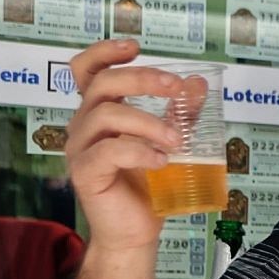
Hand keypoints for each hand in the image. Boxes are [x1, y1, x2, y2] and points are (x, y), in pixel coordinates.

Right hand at [65, 39, 185, 252]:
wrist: (135, 231)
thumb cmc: (147, 187)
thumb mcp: (166, 142)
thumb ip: (178, 112)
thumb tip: (198, 83)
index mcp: (99, 112)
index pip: (86, 70)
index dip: (104, 52)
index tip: (135, 46)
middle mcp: (84, 125)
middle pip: (102, 84)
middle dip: (142, 79)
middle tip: (176, 88)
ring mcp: (80, 148)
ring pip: (107, 115)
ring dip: (149, 122)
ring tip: (177, 140)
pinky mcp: (85, 173)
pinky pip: (109, 151)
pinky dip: (139, 151)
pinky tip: (161, 161)